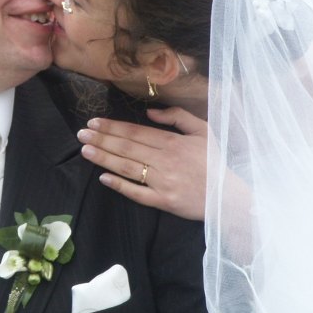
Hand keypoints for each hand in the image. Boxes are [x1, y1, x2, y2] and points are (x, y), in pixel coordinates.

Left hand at [77, 107, 206, 220]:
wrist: (231, 196)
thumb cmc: (215, 162)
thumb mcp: (203, 131)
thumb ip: (177, 117)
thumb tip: (150, 112)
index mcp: (173, 142)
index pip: (136, 132)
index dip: (113, 127)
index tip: (94, 122)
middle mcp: (165, 160)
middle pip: (127, 148)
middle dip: (102, 140)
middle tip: (81, 134)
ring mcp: (163, 182)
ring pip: (128, 167)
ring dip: (104, 158)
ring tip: (85, 151)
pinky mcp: (164, 201)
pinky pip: (138, 193)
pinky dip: (120, 186)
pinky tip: (103, 178)